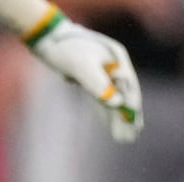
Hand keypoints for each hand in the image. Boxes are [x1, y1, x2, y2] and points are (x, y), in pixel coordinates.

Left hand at [29, 16, 143, 142]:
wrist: (48, 40)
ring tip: (125, 138)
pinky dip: (105, 112)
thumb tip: (116, 103)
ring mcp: (103, 72)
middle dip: (127, 116)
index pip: (129, 85)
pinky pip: (102, 99)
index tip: (135, 123)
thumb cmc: (66, 49)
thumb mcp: (82, 66)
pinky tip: (111, 127)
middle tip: (133, 136)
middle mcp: (113, 65)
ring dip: (117, 118)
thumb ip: (98, 84)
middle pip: (123, 93)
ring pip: (112, 98)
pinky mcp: (91, 79)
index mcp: (117, 58)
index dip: (131, 105)